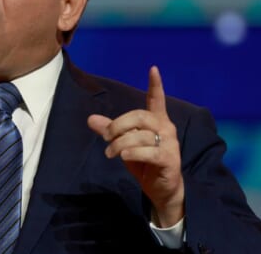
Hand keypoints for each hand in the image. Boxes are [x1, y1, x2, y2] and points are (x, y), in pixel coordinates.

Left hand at [87, 66, 183, 226]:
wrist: (161, 190)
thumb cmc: (144, 163)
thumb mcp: (124, 145)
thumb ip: (110, 131)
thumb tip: (90, 119)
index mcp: (157, 121)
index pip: (157, 99)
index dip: (155, 85)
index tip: (153, 69)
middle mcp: (166, 128)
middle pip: (139, 116)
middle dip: (118, 125)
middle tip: (106, 138)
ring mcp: (169, 143)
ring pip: (140, 136)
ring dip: (120, 144)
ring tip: (111, 153)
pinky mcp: (169, 158)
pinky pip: (148, 152)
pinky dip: (133, 153)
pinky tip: (123, 156)